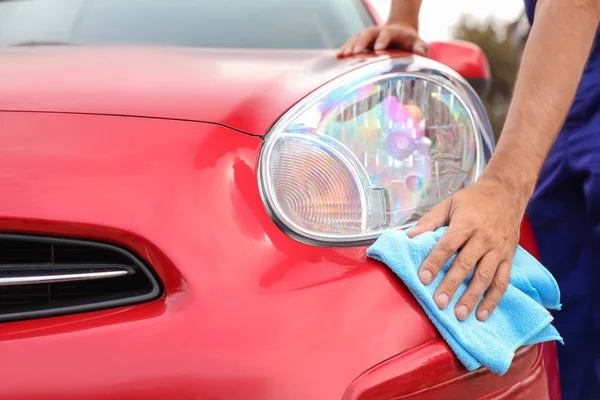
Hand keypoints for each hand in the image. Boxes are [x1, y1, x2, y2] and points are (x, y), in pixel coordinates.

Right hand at [338, 24, 427, 56]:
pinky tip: (338, 56)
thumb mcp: (417, 44)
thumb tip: (420, 51)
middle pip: (368, 33)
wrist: (400, 31)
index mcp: (393, 32)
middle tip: (356, 52)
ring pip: (358, 37)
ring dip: (350, 45)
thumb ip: (420, 47)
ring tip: (343, 55)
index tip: (378, 49)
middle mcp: (379, 31)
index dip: (383, 40)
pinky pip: (352, 42)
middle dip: (361, 42)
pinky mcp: (362, 40)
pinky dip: (345, 48)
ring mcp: (369, 35)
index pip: (387, 34)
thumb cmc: (410, 42)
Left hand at [407, 177, 526, 321]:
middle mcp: (484, 238)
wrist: (506, 193)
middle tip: (439, 303)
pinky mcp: (509, 258)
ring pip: (485, 276)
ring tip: (459, 314)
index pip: (448, 245)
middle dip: (451, 285)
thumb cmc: (473, 200)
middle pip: (466, 264)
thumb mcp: (449, 204)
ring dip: (472, 297)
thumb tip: (408, 238)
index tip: (423, 278)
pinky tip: (482, 314)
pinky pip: (502, 281)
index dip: (434, 262)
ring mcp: (498, 249)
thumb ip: (429, 221)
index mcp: (467, 223)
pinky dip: (493, 300)